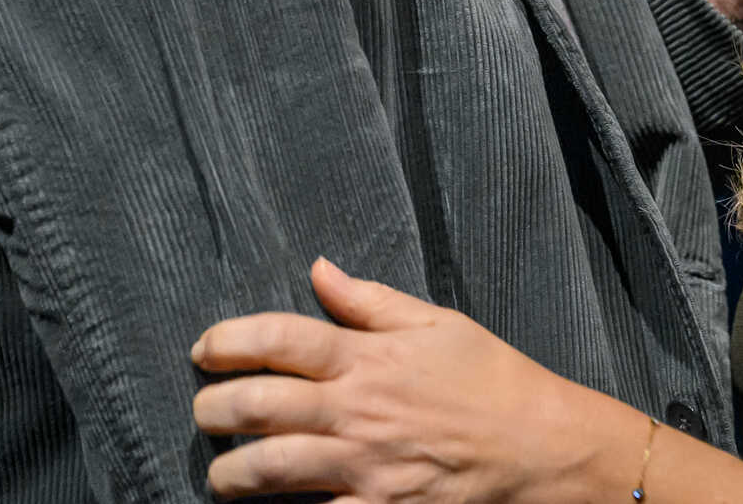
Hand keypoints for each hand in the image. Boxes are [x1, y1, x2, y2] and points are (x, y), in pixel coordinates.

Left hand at [192, 259, 639, 503]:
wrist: (538, 446)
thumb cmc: (489, 378)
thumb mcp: (434, 323)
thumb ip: (369, 300)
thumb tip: (320, 269)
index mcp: (368, 357)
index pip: (279, 340)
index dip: (228, 341)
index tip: (204, 349)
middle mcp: (357, 411)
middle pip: (257, 407)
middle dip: (212, 410)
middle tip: (204, 411)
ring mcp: (364, 468)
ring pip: (269, 470)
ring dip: (229, 473)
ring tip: (222, 472)